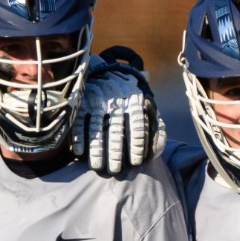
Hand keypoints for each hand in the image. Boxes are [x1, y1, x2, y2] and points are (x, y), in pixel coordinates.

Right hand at [74, 48, 165, 175]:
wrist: (104, 70)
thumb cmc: (128, 94)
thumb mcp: (144, 101)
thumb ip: (154, 120)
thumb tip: (160, 141)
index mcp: (134, 98)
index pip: (137, 123)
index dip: (136, 144)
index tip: (136, 161)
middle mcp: (116, 98)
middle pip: (115, 129)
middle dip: (115, 151)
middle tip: (115, 170)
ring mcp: (97, 99)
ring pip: (97, 127)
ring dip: (96, 149)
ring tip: (98, 166)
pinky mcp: (82, 101)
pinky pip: (79, 121)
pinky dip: (79, 137)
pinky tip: (79, 153)